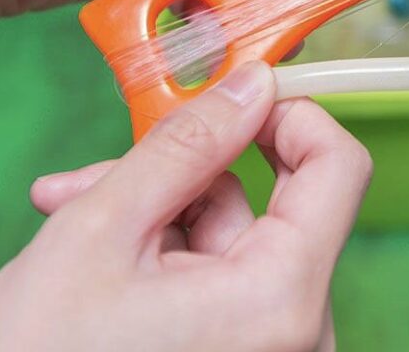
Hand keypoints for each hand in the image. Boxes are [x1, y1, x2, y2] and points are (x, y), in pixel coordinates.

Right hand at [0, 61, 372, 351]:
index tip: (234, 95)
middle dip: (184, 170)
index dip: (291, 116)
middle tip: (106, 164)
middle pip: (269, 201)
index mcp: (280, 301)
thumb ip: (186, 144)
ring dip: (154, 210)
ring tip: (69, 211)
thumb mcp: (102, 229)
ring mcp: (268, 349)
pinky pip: (219, 275)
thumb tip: (250, 83)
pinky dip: (162, 251)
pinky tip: (93, 252)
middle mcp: (293, 333)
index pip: (338, 168)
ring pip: (231, 234)